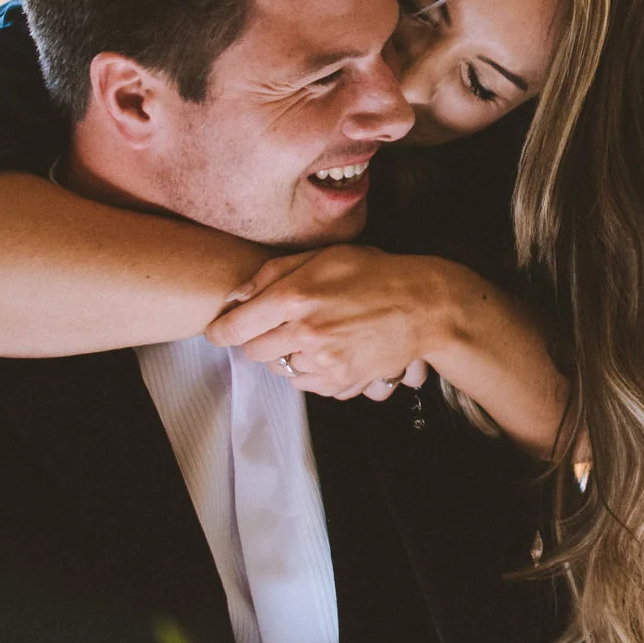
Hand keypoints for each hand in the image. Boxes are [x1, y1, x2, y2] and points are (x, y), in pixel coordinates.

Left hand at [208, 246, 470, 399]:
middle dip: (260, 339)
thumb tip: (236, 296)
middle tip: (281, 325)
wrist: (423, 306)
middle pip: (254, 352)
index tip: (220, 330)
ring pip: (281, 370)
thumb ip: (274, 274)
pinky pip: (308, 385)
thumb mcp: (324, 257)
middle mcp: (304, 333)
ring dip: (289, 356)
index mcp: (295, 297)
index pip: (234, 328)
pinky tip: (332, 350)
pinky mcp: (340, 381)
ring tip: (315, 336)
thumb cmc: (375, 275)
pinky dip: (313, 372)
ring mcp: (322, 360)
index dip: (221, 331)